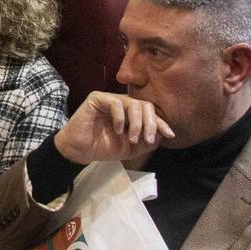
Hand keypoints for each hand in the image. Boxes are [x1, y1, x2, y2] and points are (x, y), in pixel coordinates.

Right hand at [52, 91, 174, 163]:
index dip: (161, 123)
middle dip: (151, 123)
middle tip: (148, 139)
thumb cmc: (104, 148)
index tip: (170, 135)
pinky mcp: (97, 98)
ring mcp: (110, 100)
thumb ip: (146, 141)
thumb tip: (162, 133)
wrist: (81, 151)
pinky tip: (117, 130)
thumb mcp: (131, 148)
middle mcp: (123, 104)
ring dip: (137, 123)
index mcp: (132, 114)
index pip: (151, 113)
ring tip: (131, 138)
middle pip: (145, 105)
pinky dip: (120, 118)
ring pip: (133, 103)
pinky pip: (115, 102)